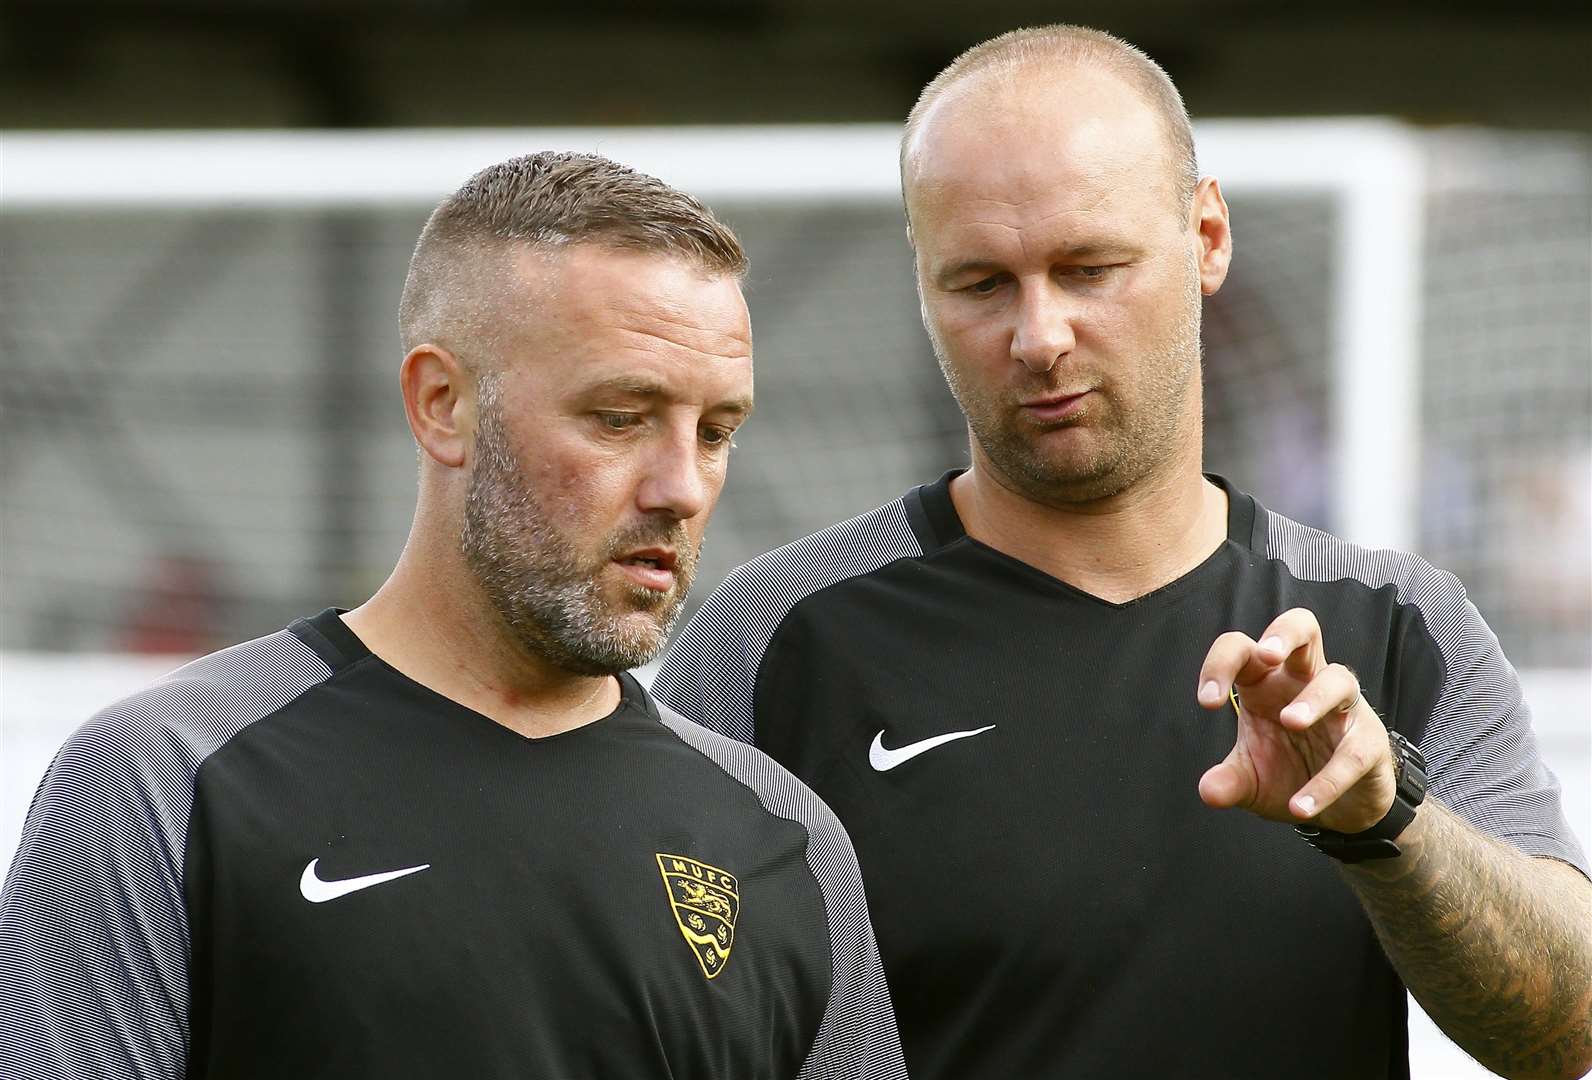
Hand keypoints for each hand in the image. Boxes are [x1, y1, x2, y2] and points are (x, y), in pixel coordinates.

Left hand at [1195, 608, 1396, 832]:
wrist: (1340, 810)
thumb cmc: (1289, 772)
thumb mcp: (1251, 781)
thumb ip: (1228, 782)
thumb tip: (1208, 791)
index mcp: (1266, 681)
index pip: (1242, 649)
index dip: (1220, 664)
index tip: (1207, 701)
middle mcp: (1305, 682)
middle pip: (1302, 628)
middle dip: (1283, 633)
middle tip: (1266, 655)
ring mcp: (1343, 708)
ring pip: (1338, 679)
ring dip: (1314, 697)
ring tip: (1291, 721)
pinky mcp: (1370, 742)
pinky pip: (1353, 753)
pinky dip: (1327, 781)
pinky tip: (1302, 806)